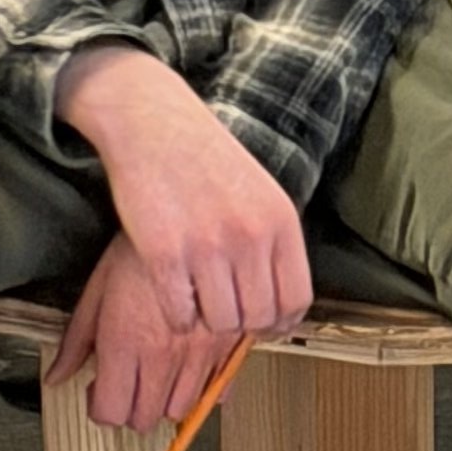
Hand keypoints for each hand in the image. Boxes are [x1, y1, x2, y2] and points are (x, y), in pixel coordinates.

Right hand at [47, 43, 309, 429]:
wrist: (155, 125)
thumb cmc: (205, 160)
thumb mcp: (260, 193)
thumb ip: (272, 244)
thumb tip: (281, 309)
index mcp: (280, 220)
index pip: (296, 300)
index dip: (279, 322)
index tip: (262, 324)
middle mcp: (251, 235)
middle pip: (258, 318)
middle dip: (240, 322)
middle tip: (220, 308)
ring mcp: (209, 245)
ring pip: (221, 323)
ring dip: (206, 319)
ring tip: (195, 294)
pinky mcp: (166, 254)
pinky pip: (181, 316)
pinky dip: (176, 315)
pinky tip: (172, 290)